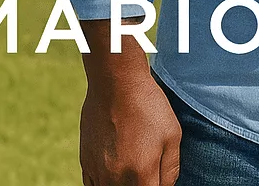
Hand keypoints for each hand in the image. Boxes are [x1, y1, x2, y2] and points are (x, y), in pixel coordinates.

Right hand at [80, 22, 180, 185]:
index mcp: (142, 176)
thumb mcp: (172, 136)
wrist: (115, 83)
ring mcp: (98, 172)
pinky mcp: (85, 162)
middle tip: (146, 168)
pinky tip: (113, 178)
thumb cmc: (148, 106)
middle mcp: (117, 180)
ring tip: (132, 170)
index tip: (157, 176)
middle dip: (142, 185)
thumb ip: (171, 170)